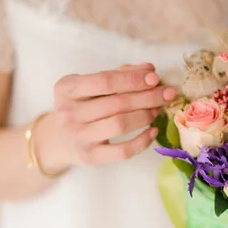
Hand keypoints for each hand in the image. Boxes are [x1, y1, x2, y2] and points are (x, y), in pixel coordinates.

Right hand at [37, 63, 176, 171]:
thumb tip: (149, 69)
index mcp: (67, 88)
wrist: (60, 140)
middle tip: (167, 93)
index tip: (155, 77)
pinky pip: (122, 151)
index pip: (105, 81)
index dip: (133, 79)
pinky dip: (142, 141)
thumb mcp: (91, 86)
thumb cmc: (82, 106)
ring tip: (158, 109)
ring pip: (120, 125)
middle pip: (117, 103)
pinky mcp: (90, 157)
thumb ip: (119, 74)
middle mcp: (68, 113)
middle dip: (147, 97)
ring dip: (145, 116)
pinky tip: (153, 131)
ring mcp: (78, 137)